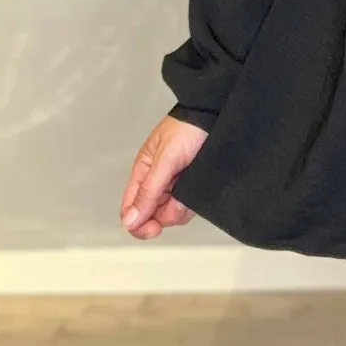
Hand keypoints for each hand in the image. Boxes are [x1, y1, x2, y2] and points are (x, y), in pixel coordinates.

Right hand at [119, 115, 207, 238]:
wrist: (215, 115)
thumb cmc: (188, 128)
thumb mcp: (165, 159)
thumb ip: (148, 190)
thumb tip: (129, 220)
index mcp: (143, 172)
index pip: (131, 208)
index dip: (138, 224)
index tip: (153, 229)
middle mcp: (157, 181)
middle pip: (153, 215)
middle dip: (167, 212)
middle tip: (179, 199)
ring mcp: (175, 185)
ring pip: (172, 213)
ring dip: (182, 206)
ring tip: (190, 184)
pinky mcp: (191, 186)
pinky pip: (187, 206)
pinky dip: (193, 202)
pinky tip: (198, 187)